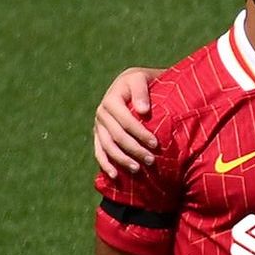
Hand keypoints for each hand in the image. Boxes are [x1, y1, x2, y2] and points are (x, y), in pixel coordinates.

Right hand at [91, 66, 162, 180]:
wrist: (130, 83)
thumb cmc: (141, 81)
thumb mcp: (141, 79)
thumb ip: (141, 91)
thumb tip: (143, 111)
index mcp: (111, 100)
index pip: (125, 121)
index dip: (140, 133)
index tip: (155, 144)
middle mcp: (101, 113)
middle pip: (117, 136)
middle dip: (134, 149)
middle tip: (151, 160)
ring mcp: (99, 125)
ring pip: (107, 146)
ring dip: (121, 160)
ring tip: (137, 170)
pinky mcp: (99, 134)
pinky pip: (99, 151)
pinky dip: (105, 164)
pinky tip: (115, 175)